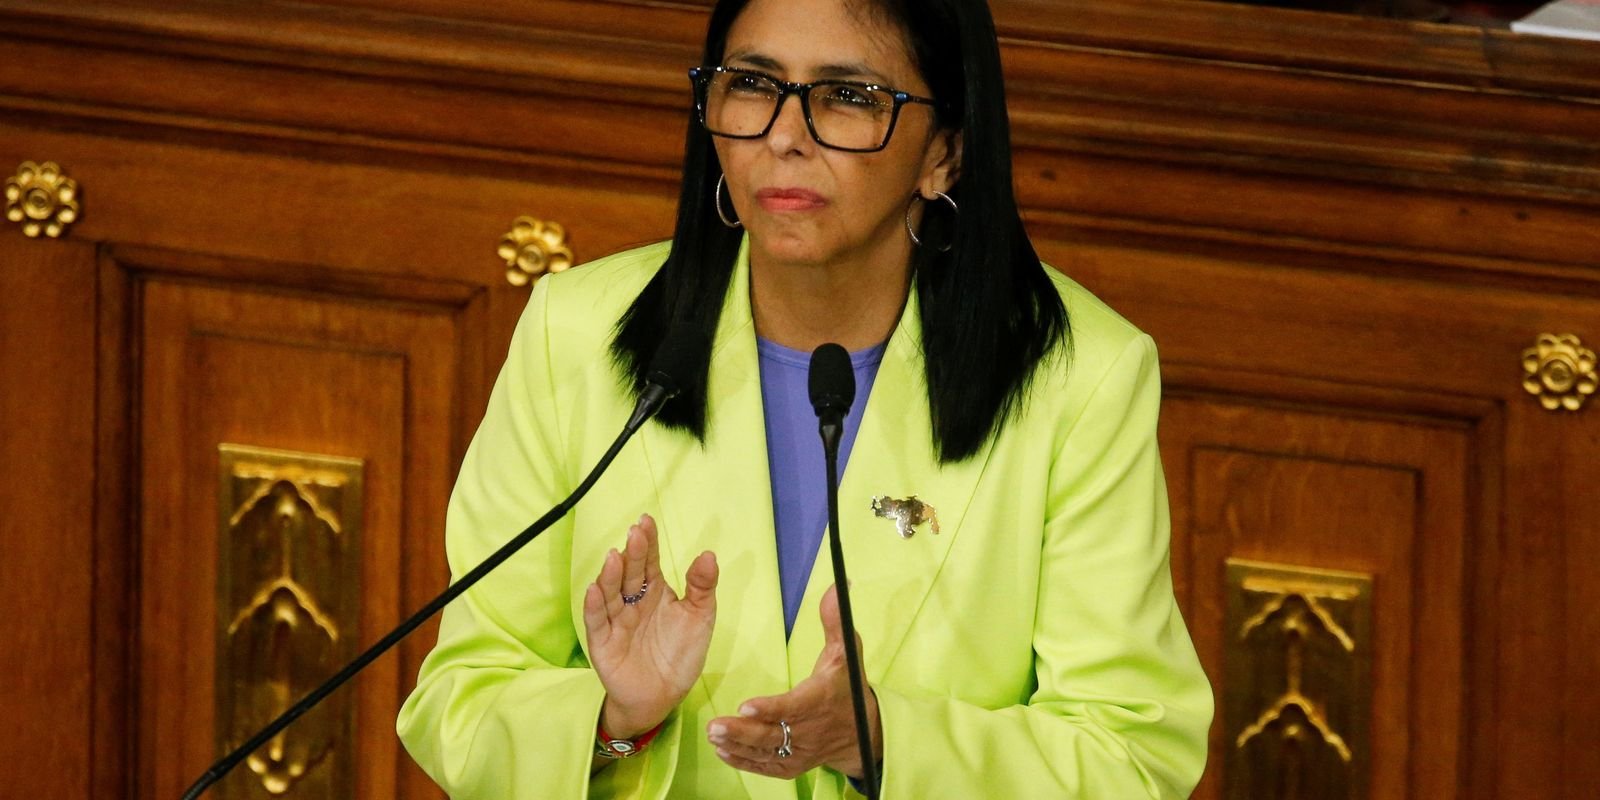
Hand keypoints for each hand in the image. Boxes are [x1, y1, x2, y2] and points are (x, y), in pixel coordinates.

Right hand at [583, 514, 717, 737]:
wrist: (662, 696)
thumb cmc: (680, 654)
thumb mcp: (699, 618)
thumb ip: (702, 587)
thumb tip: (708, 554)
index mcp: (655, 592)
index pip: (650, 562)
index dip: (648, 542)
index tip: (646, 520)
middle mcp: (633, 602)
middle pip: (630, 574)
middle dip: (633, 553)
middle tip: (636, 533)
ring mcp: (616, 621)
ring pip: (611, 593)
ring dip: (611, 575)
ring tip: (615, 556)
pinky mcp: (603, 643)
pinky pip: (597, 622)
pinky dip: (594, 606)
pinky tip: (594, 589)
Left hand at [707, 585, 881, 779]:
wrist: (862, 732)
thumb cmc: (846, 687)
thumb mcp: (846, 652)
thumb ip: (835, 621)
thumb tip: (835, 586)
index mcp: (820, 700)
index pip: (793, 707)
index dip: (770, 708)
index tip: (745, 706)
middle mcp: (809, 730)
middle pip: (773, 734)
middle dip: (743, 731)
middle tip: (715, 725)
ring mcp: (800, 751)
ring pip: (766, 752)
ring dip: (738, 745)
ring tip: (713, 735)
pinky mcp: (792, 765)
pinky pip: (765, 766)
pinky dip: (744, 761)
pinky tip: (723, 750)